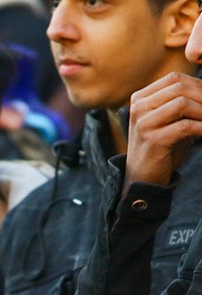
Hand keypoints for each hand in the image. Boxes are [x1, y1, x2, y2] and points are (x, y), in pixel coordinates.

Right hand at [124, 72, 201, 189]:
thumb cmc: (162, 145)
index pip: (175, 79)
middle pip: (180, 88)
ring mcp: (143, 124)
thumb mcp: (169, 118)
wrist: (144, 176)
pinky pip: (186, 126)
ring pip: (183, 103)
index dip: (199, 85)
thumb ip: (183, 101)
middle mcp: (138, 109)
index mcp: (140, 99)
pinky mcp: (153, 140)